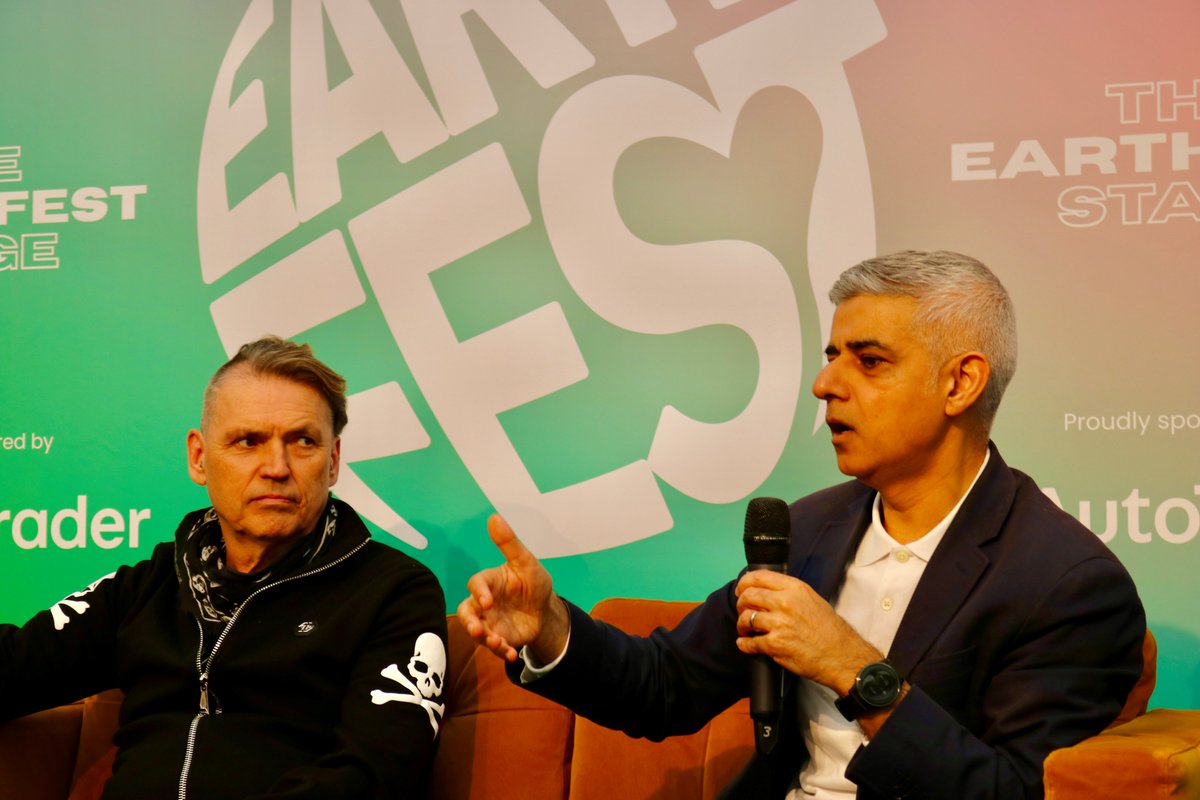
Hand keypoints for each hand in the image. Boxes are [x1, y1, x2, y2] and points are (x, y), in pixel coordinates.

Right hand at [457, 515, 569, 662]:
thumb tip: (494, 517)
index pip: (475, 584)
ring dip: (484, 639)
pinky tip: (512, 653)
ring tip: (498, 644)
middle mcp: (484, 603)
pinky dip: (501, 651)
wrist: (546, 610)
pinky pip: (493, 647)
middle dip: (470, 622)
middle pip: (466, 612)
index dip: (478, 592)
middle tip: (479, 630)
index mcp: (489, 582)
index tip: (487, 601)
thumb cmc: (533, 582)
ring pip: (477, 632)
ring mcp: (490, 622)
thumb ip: (509, 543)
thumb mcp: (526, 562)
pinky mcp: (498, 638)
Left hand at [734, 570, 881, 694]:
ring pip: (746, 618)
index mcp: (795, 589)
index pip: (759, 577)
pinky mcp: (775, 644)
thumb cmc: (830, 630)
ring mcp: (779, 623)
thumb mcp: (812, 600)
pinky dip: (744, 644)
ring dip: (742, 625)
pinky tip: (745, 644)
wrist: (842, 655)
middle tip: (743, 611)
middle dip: (741, 604)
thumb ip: (790, 594)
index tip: (741, 590)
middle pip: (748, 596)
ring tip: (745, 630)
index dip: (744, 583)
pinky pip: (750, 642)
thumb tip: (768, 592)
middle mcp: (785, 602)